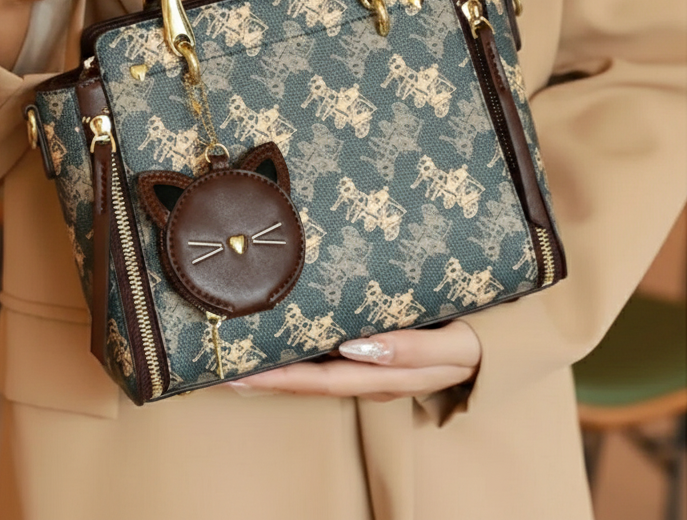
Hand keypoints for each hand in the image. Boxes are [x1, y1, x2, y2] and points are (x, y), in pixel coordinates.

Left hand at [227, 321, 480, 402]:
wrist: (501, 342)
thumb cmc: (478, 341)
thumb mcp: (456, 347)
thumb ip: (414, 350)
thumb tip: (358, 347)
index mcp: (385, 376)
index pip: (319, 382)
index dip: (276, 379)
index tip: (236, 372)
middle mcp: (370, 374)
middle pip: (306, 380)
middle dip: (261, 377)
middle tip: (216, 365)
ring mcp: (370, 364)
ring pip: (314, 370)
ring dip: (275, 363)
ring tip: (235, 350)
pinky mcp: (373, 348)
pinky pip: (328, 354)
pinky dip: (298, 348)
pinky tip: (278, 335)